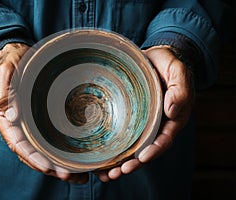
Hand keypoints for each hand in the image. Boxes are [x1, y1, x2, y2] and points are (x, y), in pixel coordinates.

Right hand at [0, 43, 87, 183]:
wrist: (16, 57)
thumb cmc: (10, 63)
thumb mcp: (5, 70)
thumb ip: (4, 88)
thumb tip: (10, 114)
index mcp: (4, 118)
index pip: (18, 143)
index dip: (32, 157)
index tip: (47, 167)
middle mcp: (16, 126)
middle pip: (31, 153)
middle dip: (49, 166)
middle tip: (69, 176)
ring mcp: (28, 125)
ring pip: (41, 150)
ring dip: (57, 164)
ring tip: (78, 175)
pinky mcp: (39, 121)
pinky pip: (48, 139)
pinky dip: (60, 152)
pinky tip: (75, 159)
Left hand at [94, 46, 192, 181]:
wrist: (156, 58)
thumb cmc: (169, 64)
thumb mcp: (179, 72)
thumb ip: (180, 89)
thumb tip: (173, 110)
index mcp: (171, 118)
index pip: (164, 139)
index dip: (154, 151)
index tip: (141, 159)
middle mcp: (156, 124)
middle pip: (145, 149)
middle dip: (132, 163)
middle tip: (115, 173)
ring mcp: (142, 121)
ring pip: (131, 146)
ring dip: (119, 161)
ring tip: (104, 173)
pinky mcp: (128, 116)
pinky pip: (121, 134)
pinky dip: (112, 147)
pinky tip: (100, 156)